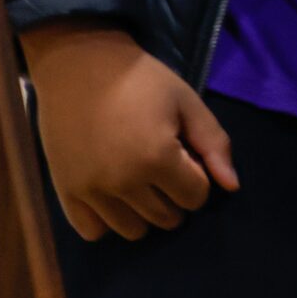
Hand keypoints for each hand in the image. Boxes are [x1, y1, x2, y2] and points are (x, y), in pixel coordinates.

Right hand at [19, 22, 238, 240]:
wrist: (80, 66)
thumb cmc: (141, 80)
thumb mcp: (187, 102)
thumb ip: (214, 144)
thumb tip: (231, 186)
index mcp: (157, 158)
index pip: (195, 196)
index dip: (198, 178)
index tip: (186, 157)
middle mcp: (123, 182)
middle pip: (165, 218)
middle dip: (175, 198)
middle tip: (165, 170)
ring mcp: (91, 190)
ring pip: (131, 230)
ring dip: (144, 214)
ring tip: (140, 183)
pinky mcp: (65, 191)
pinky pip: (91, 231)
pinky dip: (106, 222)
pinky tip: (112, 197)